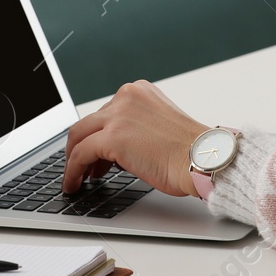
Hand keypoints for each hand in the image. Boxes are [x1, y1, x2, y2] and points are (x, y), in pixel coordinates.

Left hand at [63, 80, 209, 197]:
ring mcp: (118, 115)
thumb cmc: (191, 151)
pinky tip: (74, 183)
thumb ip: (134, 128)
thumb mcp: (158, 126)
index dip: (96, 135)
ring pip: (79, 137)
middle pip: (88, 122)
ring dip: (74, 160)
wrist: (203, 159)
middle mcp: (126, 97)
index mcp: (139, 92)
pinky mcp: (112, 137)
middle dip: (81, 147)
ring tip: (77, 178)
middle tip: (82, 166)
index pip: (105, 111)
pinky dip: (72, 170)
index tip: (93, 151)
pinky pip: (80, 154)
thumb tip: (113, 149)